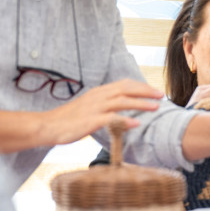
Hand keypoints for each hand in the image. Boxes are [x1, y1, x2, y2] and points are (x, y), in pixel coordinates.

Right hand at [39, 79, 162, 146]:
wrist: (47, 126)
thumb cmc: (68, 120)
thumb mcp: (89, 109)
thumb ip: (105, 107)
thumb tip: (122, 112)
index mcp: (98, 92)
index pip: (124, 84)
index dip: (141, 86)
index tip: (155, 91)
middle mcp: (98, 96)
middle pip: (126, 89)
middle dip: (146, 91)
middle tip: (161, 96)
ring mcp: (94, 108)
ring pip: (122, 101)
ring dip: (140, 103)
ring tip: (155, 107)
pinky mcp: (89, 121)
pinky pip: (110, 119)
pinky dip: (125, 120)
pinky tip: (136, 123)